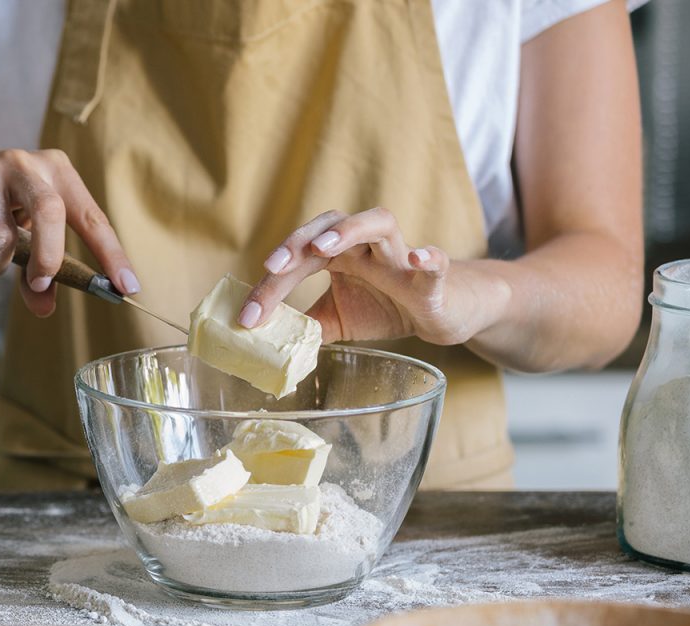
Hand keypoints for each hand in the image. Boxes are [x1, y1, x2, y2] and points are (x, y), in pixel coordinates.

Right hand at [0, 147, 139, 316]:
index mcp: (55, 170)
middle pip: (49, 212)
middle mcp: (22, 161)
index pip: (90, 217)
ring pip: (0, 233)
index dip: (111, 254)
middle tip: (39, 284)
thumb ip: (39, 273)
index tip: (127, 288)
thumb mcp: (24, 237)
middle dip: (48, 259)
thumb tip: (44, 307)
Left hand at [239, 208, 506, 344]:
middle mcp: (366, 246)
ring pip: (378, 222)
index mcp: (339, 255)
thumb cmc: (385, 307)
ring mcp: (400, 256)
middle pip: (330, 226)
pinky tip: (419, 258)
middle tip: (272, 266)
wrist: (440, 314)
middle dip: (299, 242)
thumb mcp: (334, 320)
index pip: (299, 258)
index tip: (248, 315)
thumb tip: (263, 340)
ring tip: (324, 247)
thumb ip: (302, 323)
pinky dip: (429, 256)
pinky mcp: (434, 277)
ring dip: (349, 230)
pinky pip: (436, 259)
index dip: (271, 284)